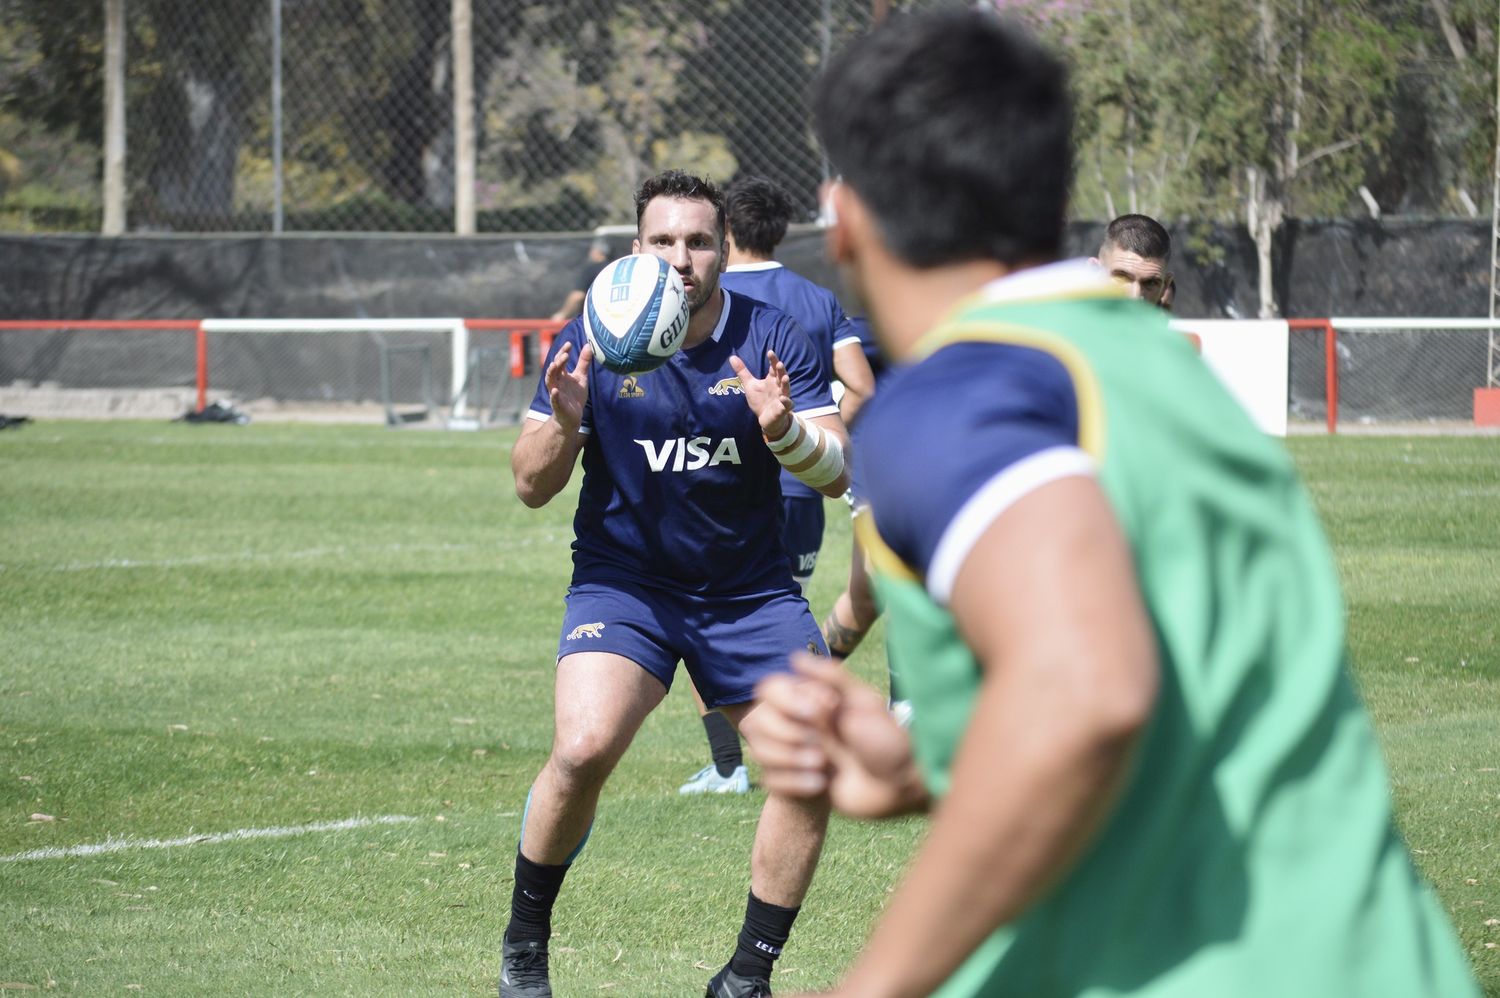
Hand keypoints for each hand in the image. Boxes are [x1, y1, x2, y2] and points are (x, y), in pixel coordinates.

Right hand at [545, 340, 591, 433]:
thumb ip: (583, 362)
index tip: (569, 344)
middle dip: (559, 361)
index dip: (563, 352)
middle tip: (565, 354)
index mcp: (562, 375)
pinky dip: (554, 395)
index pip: (560, 360)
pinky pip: (554, 399)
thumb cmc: (575, 396)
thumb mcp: (581, 377)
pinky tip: (555, 390)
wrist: (573, 417)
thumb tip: (588, 345)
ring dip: (551, 372)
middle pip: (554, 368)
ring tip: (555, 364)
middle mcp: (556, 382)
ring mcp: (556, 393)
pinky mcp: (558, 405)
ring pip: (550, 381)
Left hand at [728, 349, 793, 438]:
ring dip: (786, 384)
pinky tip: (783, 398)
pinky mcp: (782, 409)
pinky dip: (786, 401)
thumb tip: (732, 357)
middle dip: (781, 370)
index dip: (773, 360)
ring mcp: (782, 397)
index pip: (773, 368)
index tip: (770, 352)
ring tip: (785, 377)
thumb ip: (742, 371)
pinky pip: (786, 405)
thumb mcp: (750, 385)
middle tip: (779, 363)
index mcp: (771, 380)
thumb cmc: (760, 400)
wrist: (765, 419)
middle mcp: (778, 387)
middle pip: (781, 376)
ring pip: (786, 389)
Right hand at [743, 654, 925, 819]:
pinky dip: (794, 783)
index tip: (818, 712)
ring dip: (789, 758)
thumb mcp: (865, 701)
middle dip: (787, 734)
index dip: (786, 701)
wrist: (899, 787)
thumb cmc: (888, 740)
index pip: (769, 690)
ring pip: (759, 750)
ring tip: (822, 765)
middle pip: (757, 721)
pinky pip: (770, 780)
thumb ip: (832, 677)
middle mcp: (798, 724)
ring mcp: (796, 753)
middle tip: (821, 745)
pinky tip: (822, 785)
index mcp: (811, 700)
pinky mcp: (796, 782)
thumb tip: (794, 657)